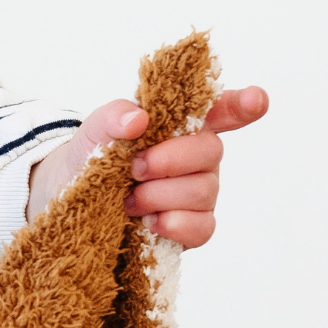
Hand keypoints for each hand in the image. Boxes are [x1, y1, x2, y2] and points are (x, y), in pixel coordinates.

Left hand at [27, 86, 268, 249]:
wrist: (71, 198)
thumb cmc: (92, 157)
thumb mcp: (95, 131)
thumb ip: (114, 116)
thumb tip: (138, 120)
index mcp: (180, 124)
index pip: (222, 109)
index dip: (243, 104)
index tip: (255, 100)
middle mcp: (197, 157)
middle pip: (212, 152)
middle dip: (170, 160)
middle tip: (135, 167)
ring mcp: (198, 193)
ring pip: (204, 191)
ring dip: (160, 195)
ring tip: (129, 199)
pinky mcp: (191, 227)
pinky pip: (202, 228)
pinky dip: (175, 225)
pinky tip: (151, 222)